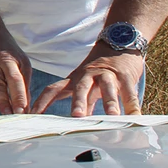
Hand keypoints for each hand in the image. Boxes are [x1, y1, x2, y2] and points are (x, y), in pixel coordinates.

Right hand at [0, 25, 32, 114]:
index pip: (20, 80)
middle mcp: (2, 61)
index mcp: (16, 59)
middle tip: (17, 115)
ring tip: (5, 114)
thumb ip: (23, 81)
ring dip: (0, 101)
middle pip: (9, 81)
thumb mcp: (19, 60)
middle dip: (14, 99)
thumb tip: (27, 103)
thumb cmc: (5, 49)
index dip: (23, 96)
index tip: (27, 112)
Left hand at [30, 48, 144, 116]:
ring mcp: (107, 75)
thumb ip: (82, 104)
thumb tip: (74, 123)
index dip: (42, 101)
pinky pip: (129, 92)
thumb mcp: (87, 86)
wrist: (119, 44)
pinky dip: (132, 105)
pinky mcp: (125, 76)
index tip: (32, 114)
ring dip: (109, 103)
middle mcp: (88, 76)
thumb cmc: (99, 72)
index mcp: (74, 80)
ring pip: (107, 88)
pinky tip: (135, 117)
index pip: (54, 89)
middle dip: (78, 102)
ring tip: (112, 117)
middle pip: (81, 88)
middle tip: (76, 116)